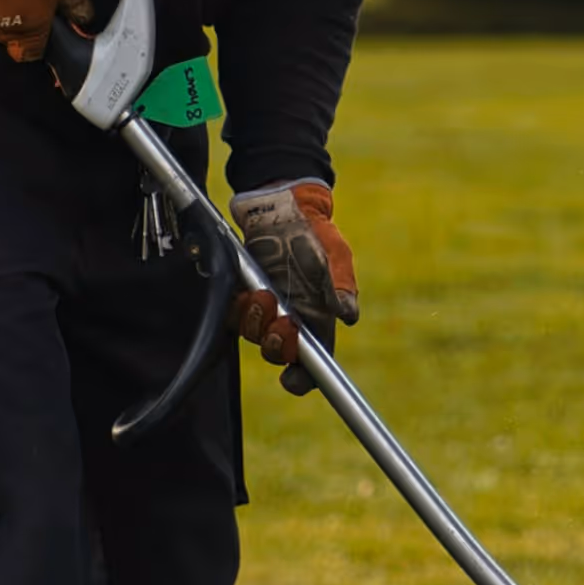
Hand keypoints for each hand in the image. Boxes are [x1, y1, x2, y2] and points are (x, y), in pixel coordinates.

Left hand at [231, 181, 356, 370]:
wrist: (284, 205)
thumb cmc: (317, 232)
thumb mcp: (335, 255)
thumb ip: (340, 284)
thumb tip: (348, 315)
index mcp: (318, 319)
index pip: (312, 363)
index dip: (302, 379)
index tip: (292, 379)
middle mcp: (292, 319)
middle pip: (278, 353)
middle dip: (276, 345)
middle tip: (282, 322)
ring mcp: (266, 308)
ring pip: (254, 335)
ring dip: (256, 322)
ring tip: (263, 295)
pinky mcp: (243, 292)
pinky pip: (235, 314)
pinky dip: (239, 308)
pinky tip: (248, 290)